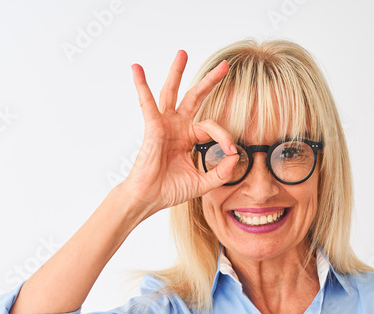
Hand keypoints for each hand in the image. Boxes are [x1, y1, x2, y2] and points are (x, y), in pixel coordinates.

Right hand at [120, 49, 240, 215]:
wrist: (149, 200)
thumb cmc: (169, 190)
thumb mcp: (203, 182)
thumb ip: (221, 172)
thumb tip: (236, 156)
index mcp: (187, 137)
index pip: (211, 126)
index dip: (224, 136)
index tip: (231, 151)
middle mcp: (176, 127)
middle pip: (194, 97)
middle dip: (209, 81)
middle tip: (224, 65)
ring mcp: (164, 125)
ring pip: (171, 93)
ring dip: (177, 72)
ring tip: (182, 53)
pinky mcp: (152, 128)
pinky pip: (147, 104)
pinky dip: (142, 86)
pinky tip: (136, 69)